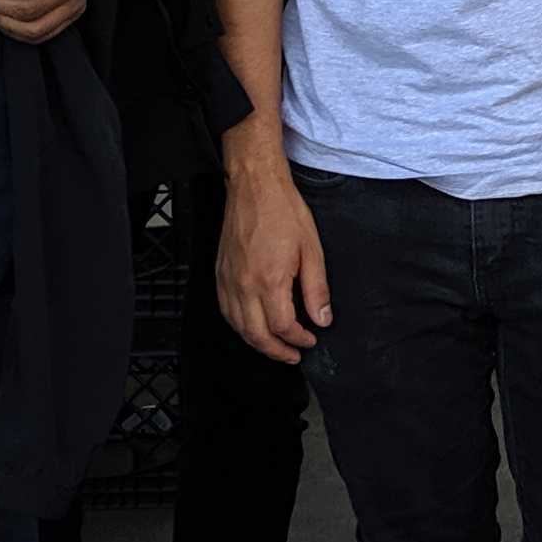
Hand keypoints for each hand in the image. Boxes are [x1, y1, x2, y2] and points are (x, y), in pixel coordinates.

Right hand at [219, 163, 331, 362]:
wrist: (255, 186)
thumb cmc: (282, 210)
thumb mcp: (312, 249)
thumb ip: (316, 289)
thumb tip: (322, 317)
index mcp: (270, 280)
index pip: (283, 326)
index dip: (299, 339)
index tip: (311, 339)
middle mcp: (244, 285)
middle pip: (257, 335)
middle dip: (277, 351)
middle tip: (293, 355)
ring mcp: (228, 280)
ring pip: (238, 327)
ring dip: (257, 343)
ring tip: (275, 347)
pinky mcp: (219, 273)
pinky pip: (226, 311)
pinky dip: (239, 326)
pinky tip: (251, 326)